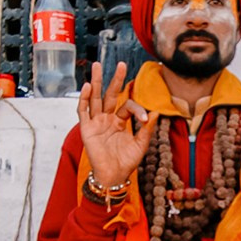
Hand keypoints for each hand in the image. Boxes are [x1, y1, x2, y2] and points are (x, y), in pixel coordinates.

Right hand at [76, 60, 153, 187]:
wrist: (114, 176)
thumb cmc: (126, 162)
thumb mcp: (141, 144)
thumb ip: (147, 129)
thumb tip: (157, 112)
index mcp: (120, 121)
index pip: (128, 106)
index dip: (138, 109)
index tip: (146, 119)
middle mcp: (107, 119)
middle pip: (110, 94)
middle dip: (115, 79)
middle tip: (121, 64)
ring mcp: (96, 122)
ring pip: (95, 98)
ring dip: (95, 82)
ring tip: (96, 66)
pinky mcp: (87, 129)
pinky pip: (83, 111)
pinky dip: (84, 99)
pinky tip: (87, 87)